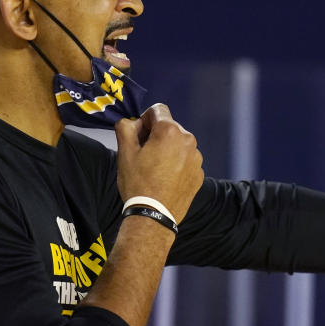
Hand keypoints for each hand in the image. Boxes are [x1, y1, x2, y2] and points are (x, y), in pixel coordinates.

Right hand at [114, 104, 203, 223]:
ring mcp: (196, 158)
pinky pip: (186, 160)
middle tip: (143, 155)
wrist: (154, 216)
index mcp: (170, 131)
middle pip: (169, 127)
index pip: (158, 110)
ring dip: (167, 150)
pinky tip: (165, 179)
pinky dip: (177, 164)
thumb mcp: (124, 153)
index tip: (139, 136)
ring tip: (155, 169)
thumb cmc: (138, 183)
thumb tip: (130, 122)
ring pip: (178, 144)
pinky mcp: (199, 173)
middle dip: (156, 135)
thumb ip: (125, 128)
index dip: (144, 120)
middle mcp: (188, 140)